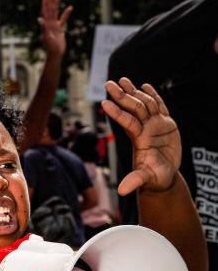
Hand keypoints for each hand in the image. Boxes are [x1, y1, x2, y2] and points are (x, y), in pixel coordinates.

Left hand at [38, 0, 72, 57]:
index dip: (45, 4)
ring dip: (57, 4)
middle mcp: (49, 23)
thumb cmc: (50, 46)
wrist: (55, 53)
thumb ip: (43, 27)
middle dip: (52, 0)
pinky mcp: (59, 29)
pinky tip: (70, 7)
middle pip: (50, 9)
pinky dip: (66, 13)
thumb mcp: (46, 36)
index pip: (45, 11)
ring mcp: (54, 25)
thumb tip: (39, 19)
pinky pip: (63, 19)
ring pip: (56, 12)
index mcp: (45, 24)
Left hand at [102, 78, 180, 195]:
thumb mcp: (146, 179)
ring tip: (122, 80)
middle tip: (108, 83)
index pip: (127, 122)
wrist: (165, 175)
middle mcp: (145, 129)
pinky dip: (153, 95)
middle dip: (121, 96)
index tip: (104, 103)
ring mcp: (155, 124)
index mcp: (139, 139)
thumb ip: (135, 181)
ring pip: (144, 104)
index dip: (117, 113)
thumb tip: (121, 190)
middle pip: (133, 108)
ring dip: (133, 91)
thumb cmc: (154, 177)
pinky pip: (159, 106)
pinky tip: (145, 86)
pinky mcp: (165, 123)